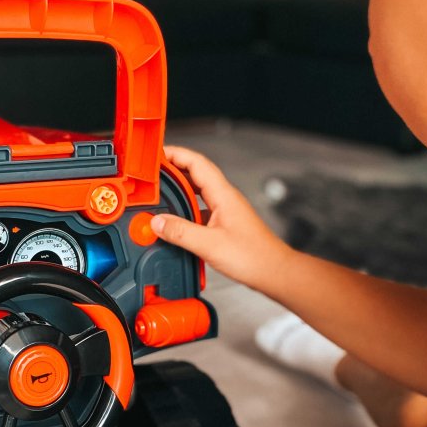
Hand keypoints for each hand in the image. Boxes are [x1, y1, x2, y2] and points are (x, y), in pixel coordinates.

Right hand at [152, 145, 291, 294]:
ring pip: (198, 192)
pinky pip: (201, 209)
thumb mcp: (210, 244)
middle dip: (173, 169)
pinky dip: (186, 209)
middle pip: (196, 174)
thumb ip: (180, 232)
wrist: (273, 271)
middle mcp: (225, 198)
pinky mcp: (224, 224)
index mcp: (223, 195)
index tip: (157, 155)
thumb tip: (157, 223)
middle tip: (154, 173)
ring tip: (161, 193)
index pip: (197, 163)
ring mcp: (225, 210)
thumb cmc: (253, 256)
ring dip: (180, 190)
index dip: (175, 154)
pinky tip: (177, 220)